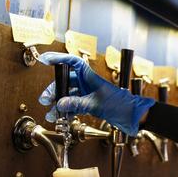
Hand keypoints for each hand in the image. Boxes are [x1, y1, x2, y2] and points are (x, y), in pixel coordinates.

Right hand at [38, 52, 154, 136]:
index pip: (72, 62)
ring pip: (68, 95)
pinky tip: (61, 117)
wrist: (132, 116)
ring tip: (51, 114)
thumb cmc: (120, 105)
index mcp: (90, 76)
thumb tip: (59, 104)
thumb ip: (77, 104)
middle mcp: (87, 82)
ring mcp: (87, 93)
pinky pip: (73, 104)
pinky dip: (67, 110)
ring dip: (58, 104)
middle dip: (54, 91)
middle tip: (45, 100)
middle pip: (65, 81)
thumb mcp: (96, 104)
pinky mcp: (89, 103)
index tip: (45, 60)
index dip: (59, 59)